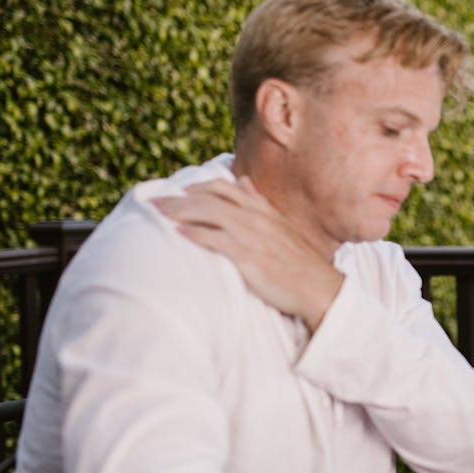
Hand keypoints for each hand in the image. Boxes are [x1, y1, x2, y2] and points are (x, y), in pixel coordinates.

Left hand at [151, 177, 342, 330]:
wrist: (321, 289)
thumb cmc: (300, 264)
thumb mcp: (282, 226)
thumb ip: (260, 204)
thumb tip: (244, 183)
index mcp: (265, 210)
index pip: (224, 187)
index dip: (196, 187)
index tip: (176, 193)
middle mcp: (258, 218)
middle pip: (209, 198)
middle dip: (177, 198)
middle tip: (152, 202)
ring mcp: (254, 236)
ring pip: (209, 214)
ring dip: (179, 212)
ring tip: (157, 215)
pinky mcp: (250, 257)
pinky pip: (216, 240)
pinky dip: (195, 234)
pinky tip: (177, 233)